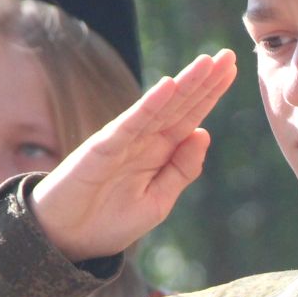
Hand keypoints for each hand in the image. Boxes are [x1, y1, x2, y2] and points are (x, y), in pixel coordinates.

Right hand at [30, 50, 237, 261]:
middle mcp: (144, 140)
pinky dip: (149, 105)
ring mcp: (123, 141)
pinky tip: (168, 87)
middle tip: (229, 55)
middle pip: (180, 105)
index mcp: (160, 152)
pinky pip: (130, 124)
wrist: (65, 241)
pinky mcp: (102, 148)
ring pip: (159, 107)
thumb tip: (204, 133)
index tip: (232, 69)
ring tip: (207, 62)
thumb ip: (181, 171)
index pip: (190, 116)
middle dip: (204, 81)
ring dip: (183, 85)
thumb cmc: (108, 222)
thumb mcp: (158, 202)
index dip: (210, 93)